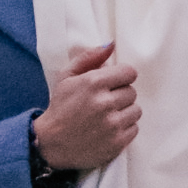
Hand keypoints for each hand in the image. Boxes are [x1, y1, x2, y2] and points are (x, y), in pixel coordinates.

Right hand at [32, 43, 138, 171]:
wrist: (51, 143)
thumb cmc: (60, 107)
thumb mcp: (66, 76)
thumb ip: (89, 57)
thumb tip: (112, 44)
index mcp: (93, 83)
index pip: (129, 73)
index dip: (121, 77)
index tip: (112, 84)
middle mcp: (105, 103)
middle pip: (132, 92)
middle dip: (120, 95)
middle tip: (105, 101)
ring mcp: (112, 125)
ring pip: (136, 110)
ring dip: (124, 112)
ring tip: (107, 116)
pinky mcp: (116, 143)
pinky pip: (134, 129)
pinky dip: (124, 129)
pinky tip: (108, 129)